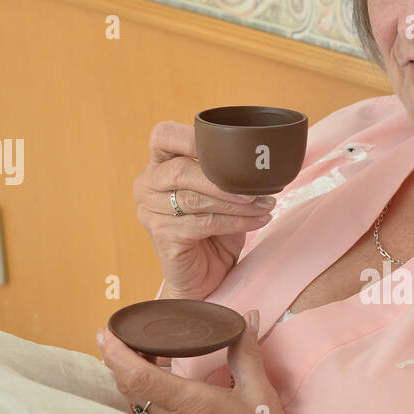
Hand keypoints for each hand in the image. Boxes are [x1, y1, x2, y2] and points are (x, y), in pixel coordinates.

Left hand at [95, 309, 314, 413]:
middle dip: (115, 356)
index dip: (116, 352)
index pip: (138, 376)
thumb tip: (249, 317)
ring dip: (126, 372)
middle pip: (127, 385)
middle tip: (116, 331)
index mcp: (190, 404)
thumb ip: (247, 351)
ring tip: (131, 347)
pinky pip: (144, 409)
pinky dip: (138, 387)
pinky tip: (149, 374)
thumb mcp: (260, 392)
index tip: (107, 331)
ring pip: (132, 398)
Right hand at [134, 121, 276, 301]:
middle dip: (223, 179)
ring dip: (236, 202)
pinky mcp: (163, 237)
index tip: (227, 146)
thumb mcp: (220, 195)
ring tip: (265, 204)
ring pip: (195, 199)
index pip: (163, 135)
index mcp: (158, 165)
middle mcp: (147, 185)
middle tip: (258, 188)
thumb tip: (266, 160)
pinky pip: (203, 223)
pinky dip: (236, 221)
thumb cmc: (214, 231)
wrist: (204, 277)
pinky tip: (258, 220)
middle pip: (181, 170)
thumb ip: (228, 174)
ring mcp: (150, 212)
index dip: (190, 136)